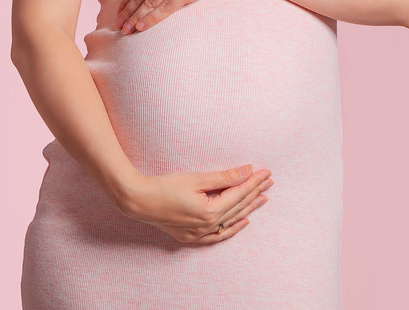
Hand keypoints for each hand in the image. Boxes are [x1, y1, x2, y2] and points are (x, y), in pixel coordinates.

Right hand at [118, 164, 273, 243]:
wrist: (138, 201)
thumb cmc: (164, 187)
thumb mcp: (196, 179)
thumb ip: (224, 177)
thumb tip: (247, 171)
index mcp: (211, 211)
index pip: (239, 194)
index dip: (253, 182)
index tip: (265, 172)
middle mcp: (208, 226)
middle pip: (238, 207)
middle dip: (255, 192)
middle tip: (269, 181)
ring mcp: (199, 234)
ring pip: (231, 221)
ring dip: (248, 209)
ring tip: (262, 199)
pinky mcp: (191, 236)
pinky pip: (218, 235)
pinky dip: (232, 229)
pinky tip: (242, 222)